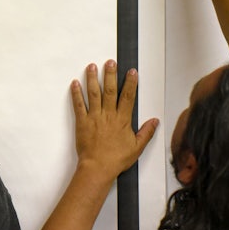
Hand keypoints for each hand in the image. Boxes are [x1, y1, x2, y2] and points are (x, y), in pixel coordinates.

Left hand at [72, 61, 156, 178]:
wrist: (98, 167)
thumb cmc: (116, 159)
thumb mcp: (137, 147)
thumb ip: (146, 133)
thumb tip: (154, 122)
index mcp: (122, 120)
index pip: (128, 97)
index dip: (130, 83)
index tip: (131, 72)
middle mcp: (108, 115)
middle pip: (109, 90)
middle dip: (110, 74)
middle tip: (110, 62)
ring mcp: (94, 117)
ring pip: (93, 94)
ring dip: (92, 79)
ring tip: (92, 67)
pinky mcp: (82, 122)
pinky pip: (78, 105)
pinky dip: (76, 94)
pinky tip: (75, 84)